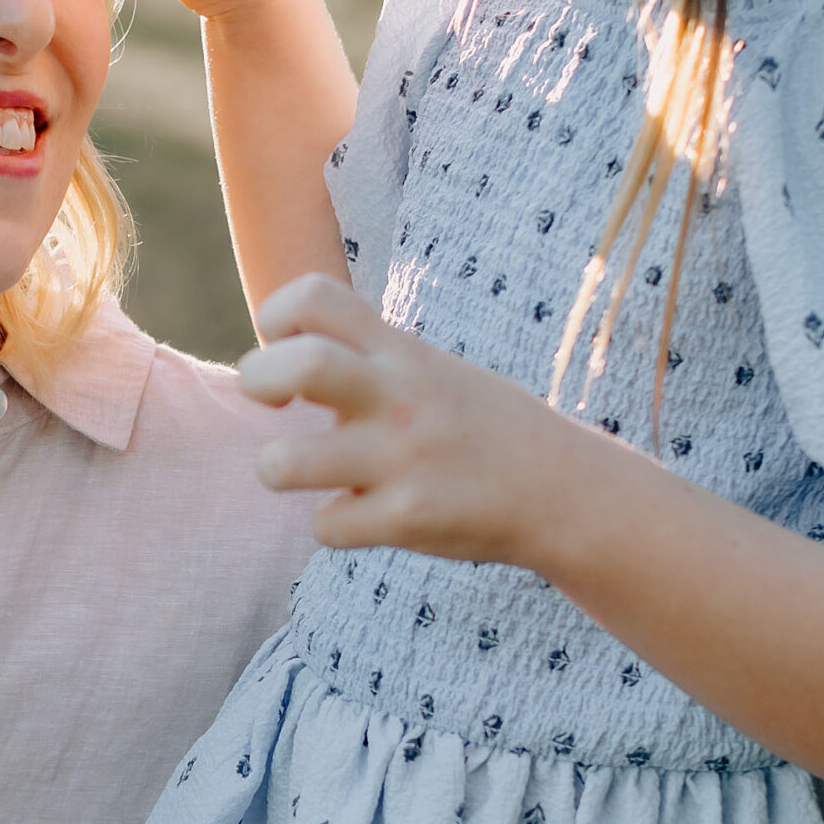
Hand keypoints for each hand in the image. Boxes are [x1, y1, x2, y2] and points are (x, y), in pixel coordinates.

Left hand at [241, 272, 581, 562]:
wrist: (565, 489)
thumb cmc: (476, 425)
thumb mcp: (426, 367)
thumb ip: (361, 356)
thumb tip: (276, 359)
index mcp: (400, 351)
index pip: (315, 298)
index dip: (277, 318)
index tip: (283, 347)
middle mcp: (399, 396)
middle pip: (302, 366)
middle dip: (258, 379)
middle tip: (273, 402)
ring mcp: (403, 459)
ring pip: (284, 463)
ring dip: (276, 467)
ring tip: (300, 468)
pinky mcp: (409, 518)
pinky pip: (327, 526)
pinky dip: (334, 525)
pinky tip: (363, 515)